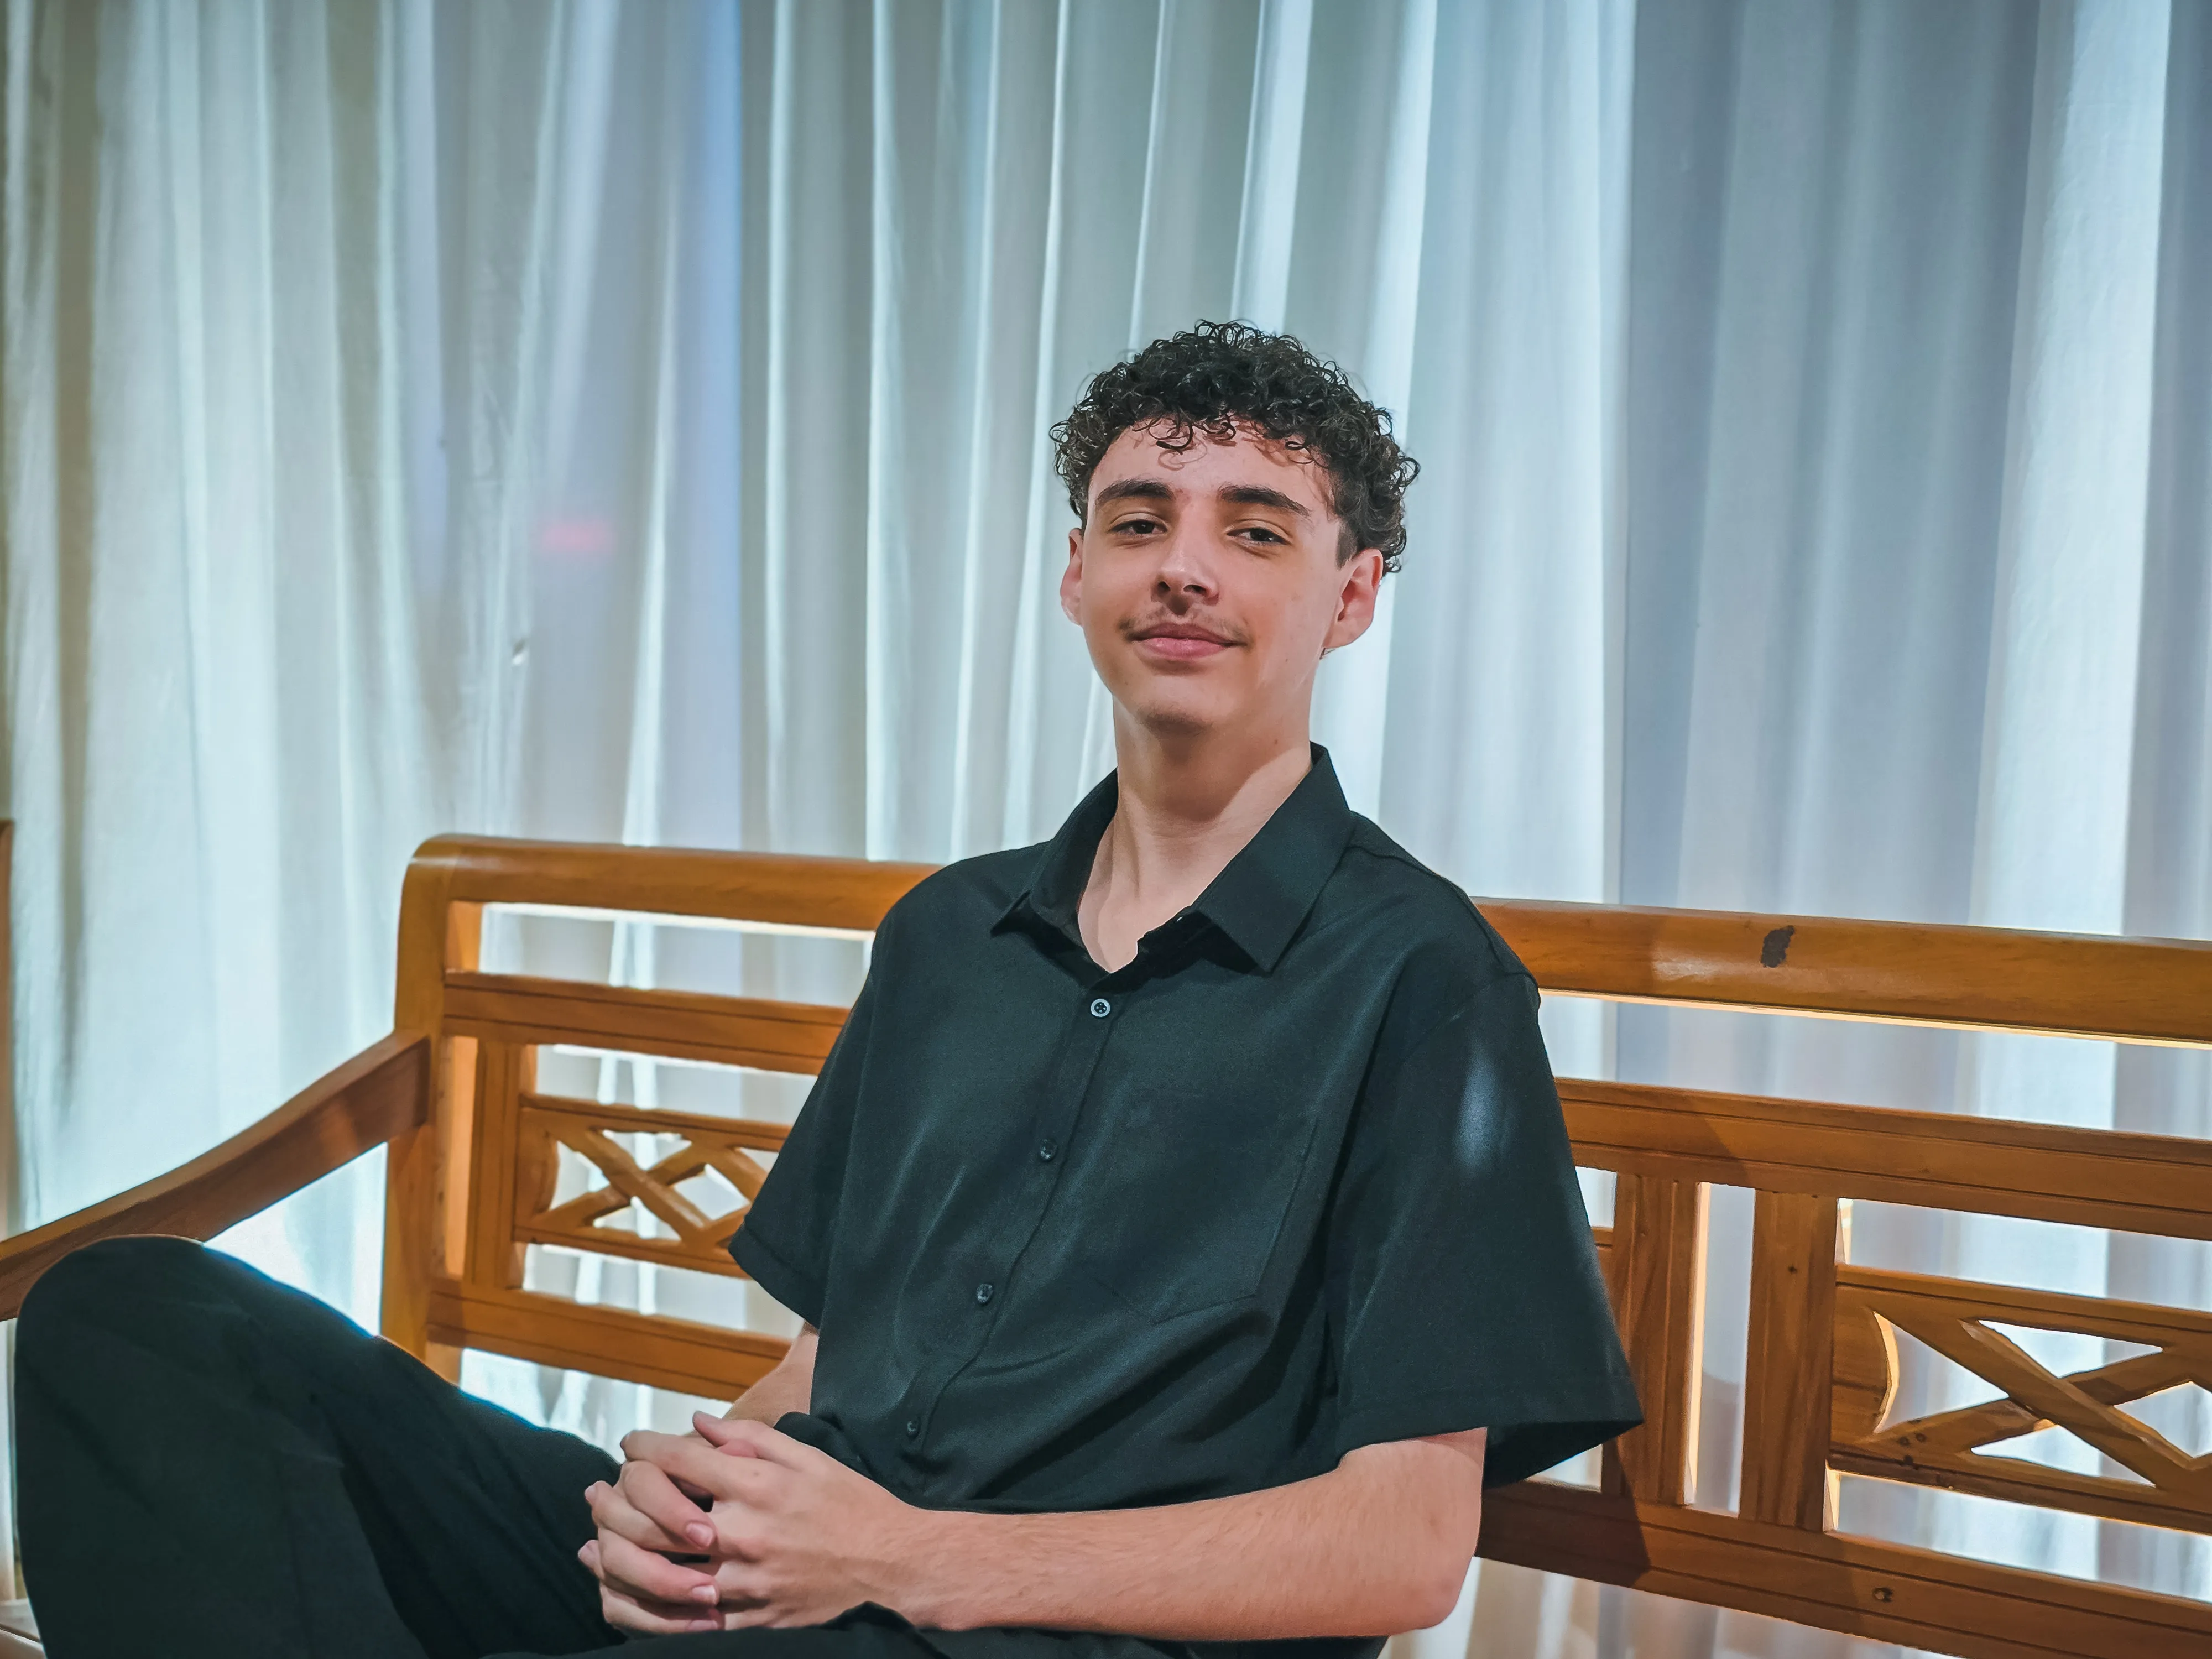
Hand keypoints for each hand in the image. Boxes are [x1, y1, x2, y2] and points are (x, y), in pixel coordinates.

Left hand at [584, 1413, 931, 1631]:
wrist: (891, 1568)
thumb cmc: (852, 1506)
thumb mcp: (808, 1457)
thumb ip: (751, 1437)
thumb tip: (699, 1422)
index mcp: (758, 1487)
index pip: (681, 1460)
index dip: (646, 1446)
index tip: (631, 1443)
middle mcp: (742, 1534)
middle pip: (655, 1519)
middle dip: (616, 1500)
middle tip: (597, 1491)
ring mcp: (742, 1583)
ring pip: (658, 1575)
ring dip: (617, 1557)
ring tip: (594, 1544)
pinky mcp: (747, 1619)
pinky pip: (682, 1621)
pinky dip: (646, 1609)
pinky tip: (624, 1594)